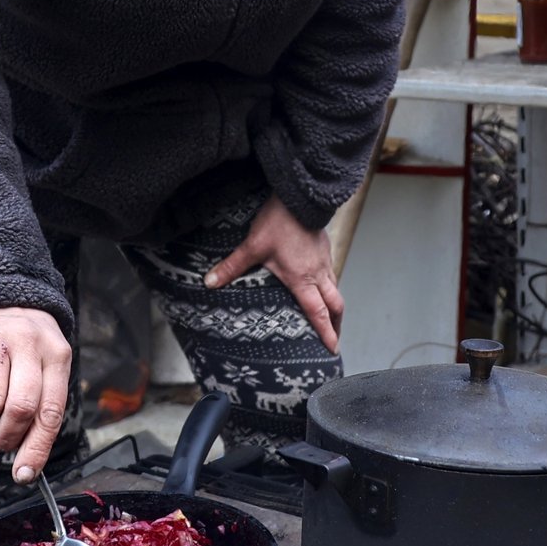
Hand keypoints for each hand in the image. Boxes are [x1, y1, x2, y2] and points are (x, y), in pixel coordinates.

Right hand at [0, 306, 71, 482]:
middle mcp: (29, 343)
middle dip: (7, 437)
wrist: (0, 297)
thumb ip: (41, 410)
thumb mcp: (46, 367)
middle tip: (0, 440)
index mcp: (57, 355)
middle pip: (20, 408)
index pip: (50, 411)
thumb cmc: (27, 346)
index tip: (24, 475)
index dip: (36, 449)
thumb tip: (26, 464)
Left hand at [203, 195, 343, 352]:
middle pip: (335, 305)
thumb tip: (210, 282)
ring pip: (336, 289)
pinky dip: (330, 286)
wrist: (300, 196)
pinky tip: (320, 285)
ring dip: (334, 306)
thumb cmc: (279, 221)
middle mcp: (318, 273)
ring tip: (330, 317)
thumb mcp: (252, 246)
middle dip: (336, 325)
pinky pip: (331, 273)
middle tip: (334, 339)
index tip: (332, 349)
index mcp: (302, 279)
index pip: (318, 313)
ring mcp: (324, 260)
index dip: (326, 333)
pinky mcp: (324, 249)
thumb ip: (232, 266)